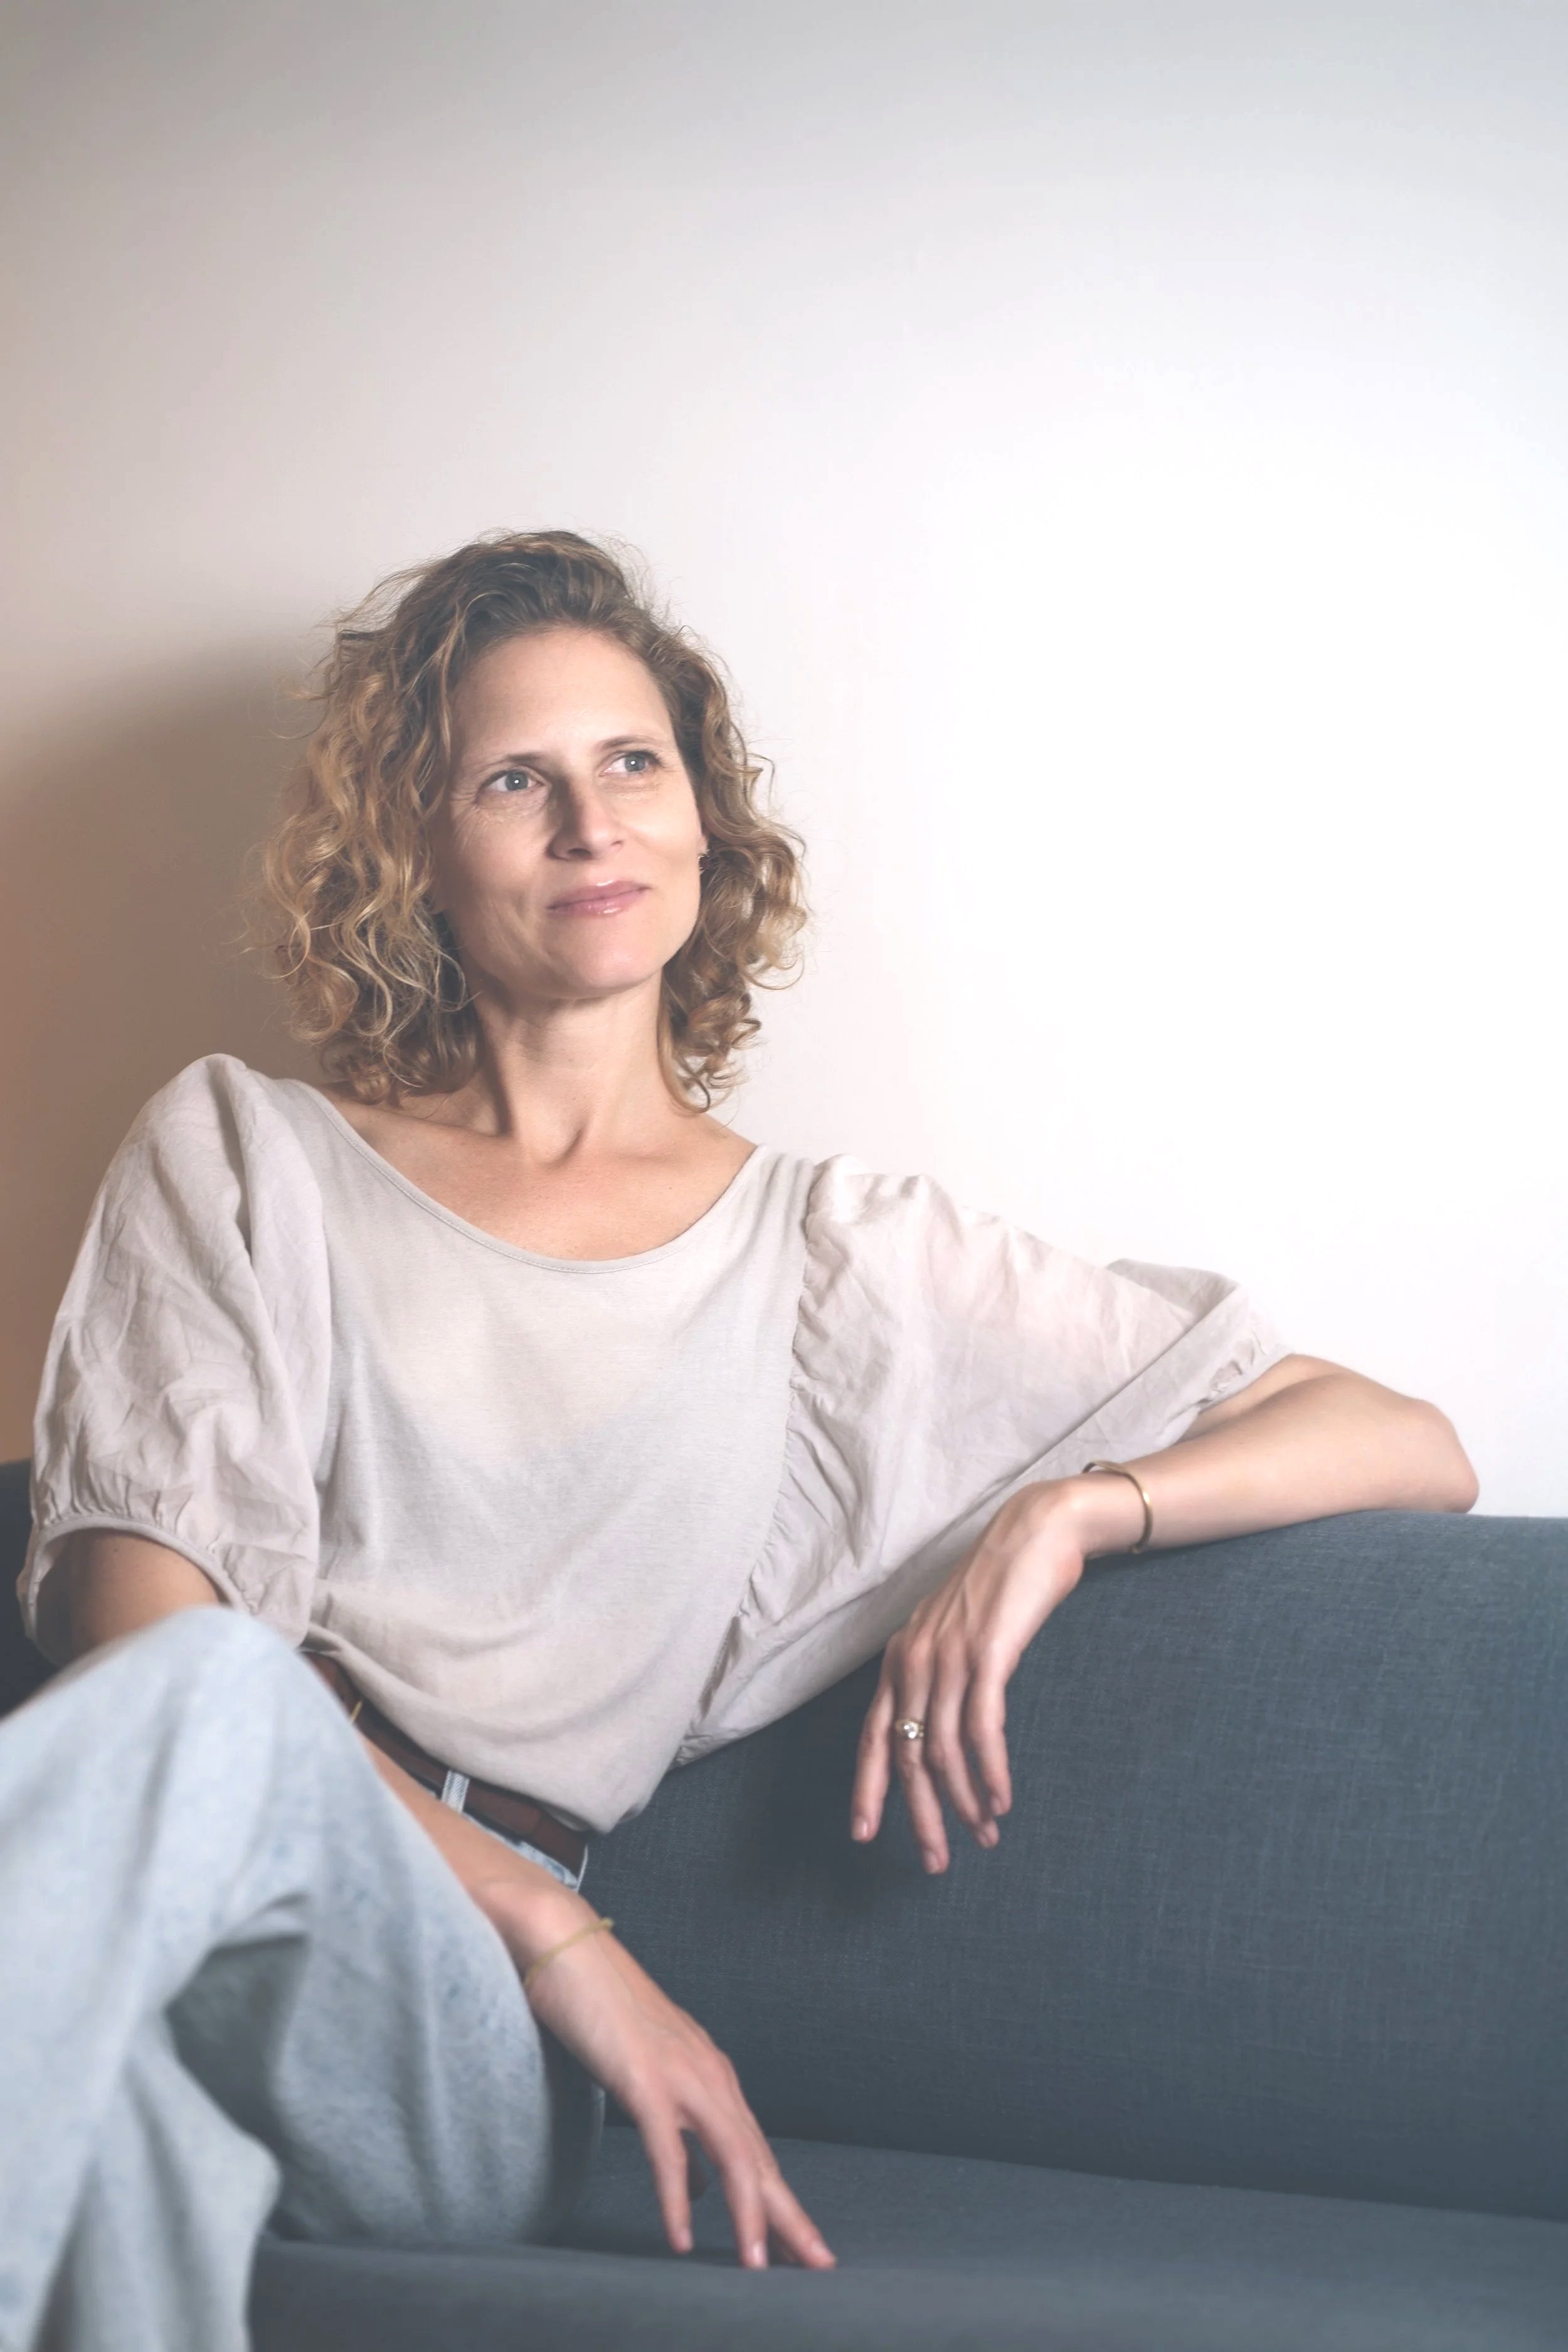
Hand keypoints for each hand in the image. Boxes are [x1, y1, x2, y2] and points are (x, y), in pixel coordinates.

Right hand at [482, 1882, 834, 2271]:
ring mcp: (681, 2076)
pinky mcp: (644, 2080)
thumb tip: (705, 2184)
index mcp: (714, 2077)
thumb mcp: (652, 2073)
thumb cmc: (604, 2010)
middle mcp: (710, 2077)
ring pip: (731, 2157)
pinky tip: (682, 2235)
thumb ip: (683, 2126)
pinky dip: (678, 2197)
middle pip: (760, 2160)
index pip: (758, 2153)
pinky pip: (667, 2151)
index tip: (803, 2246)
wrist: (569, 1947)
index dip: (781, 2202)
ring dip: (747, 2216)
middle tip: (820, 2264)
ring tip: (759, 2266)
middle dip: (789, 2217)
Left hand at [850, 1474, 1140, 1872]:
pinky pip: (982, 1731)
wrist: (1035, 1532)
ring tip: (984, 1836)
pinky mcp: (988, 1656)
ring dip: (964, 1803)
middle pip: (906, 1756)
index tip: (865, 1835)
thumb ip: (937, 1674)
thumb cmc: (999, 1587)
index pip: (873, 1736)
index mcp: (900, 1658)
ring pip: (942, 1752)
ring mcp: (949, 1658)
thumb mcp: (952, 1632)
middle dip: (920, 1815)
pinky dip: (990, 1773)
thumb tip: (932, 1725)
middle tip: (935, 1862)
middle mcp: (914, 1661)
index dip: (867, 1789)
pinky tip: (1001, 1801)